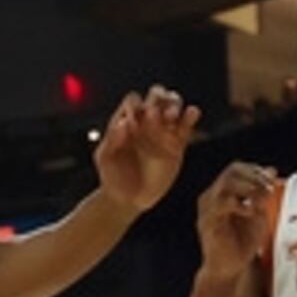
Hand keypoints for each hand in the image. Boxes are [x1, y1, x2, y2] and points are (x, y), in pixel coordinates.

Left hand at [95, 87, 199, 209]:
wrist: (129, 199)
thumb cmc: (112, 177)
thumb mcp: (105, 159)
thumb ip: (111, 140)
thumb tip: (124, 122)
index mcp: (127, 121)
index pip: (134, 100)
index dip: (135, 105)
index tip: (134, 121)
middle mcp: (146, 122)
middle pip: (156, 96)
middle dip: (159, 97)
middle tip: (156, 113)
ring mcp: (162, 131)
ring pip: (173, 106)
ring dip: (174, 104)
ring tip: (171, 115)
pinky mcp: (177, 144)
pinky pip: (186, 125)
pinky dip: (191, 116)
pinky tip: (192, 113)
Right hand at [191, 164, 275, 276]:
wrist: (228, 269)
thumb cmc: (242, 242)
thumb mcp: (258, 214)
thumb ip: (263, 193)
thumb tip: (272, 170)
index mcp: (221, 192)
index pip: (236, 169)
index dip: (255, 171)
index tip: (272, 181)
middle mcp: (211, 197)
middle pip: (230, 172)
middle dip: (254, 178)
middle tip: (270, 189)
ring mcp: (207, 209)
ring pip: (225, 184)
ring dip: (248, 188)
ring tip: (262, 200)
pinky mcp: (206, 222)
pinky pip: (220, 205)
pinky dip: (239, 204)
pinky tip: (251, 211)